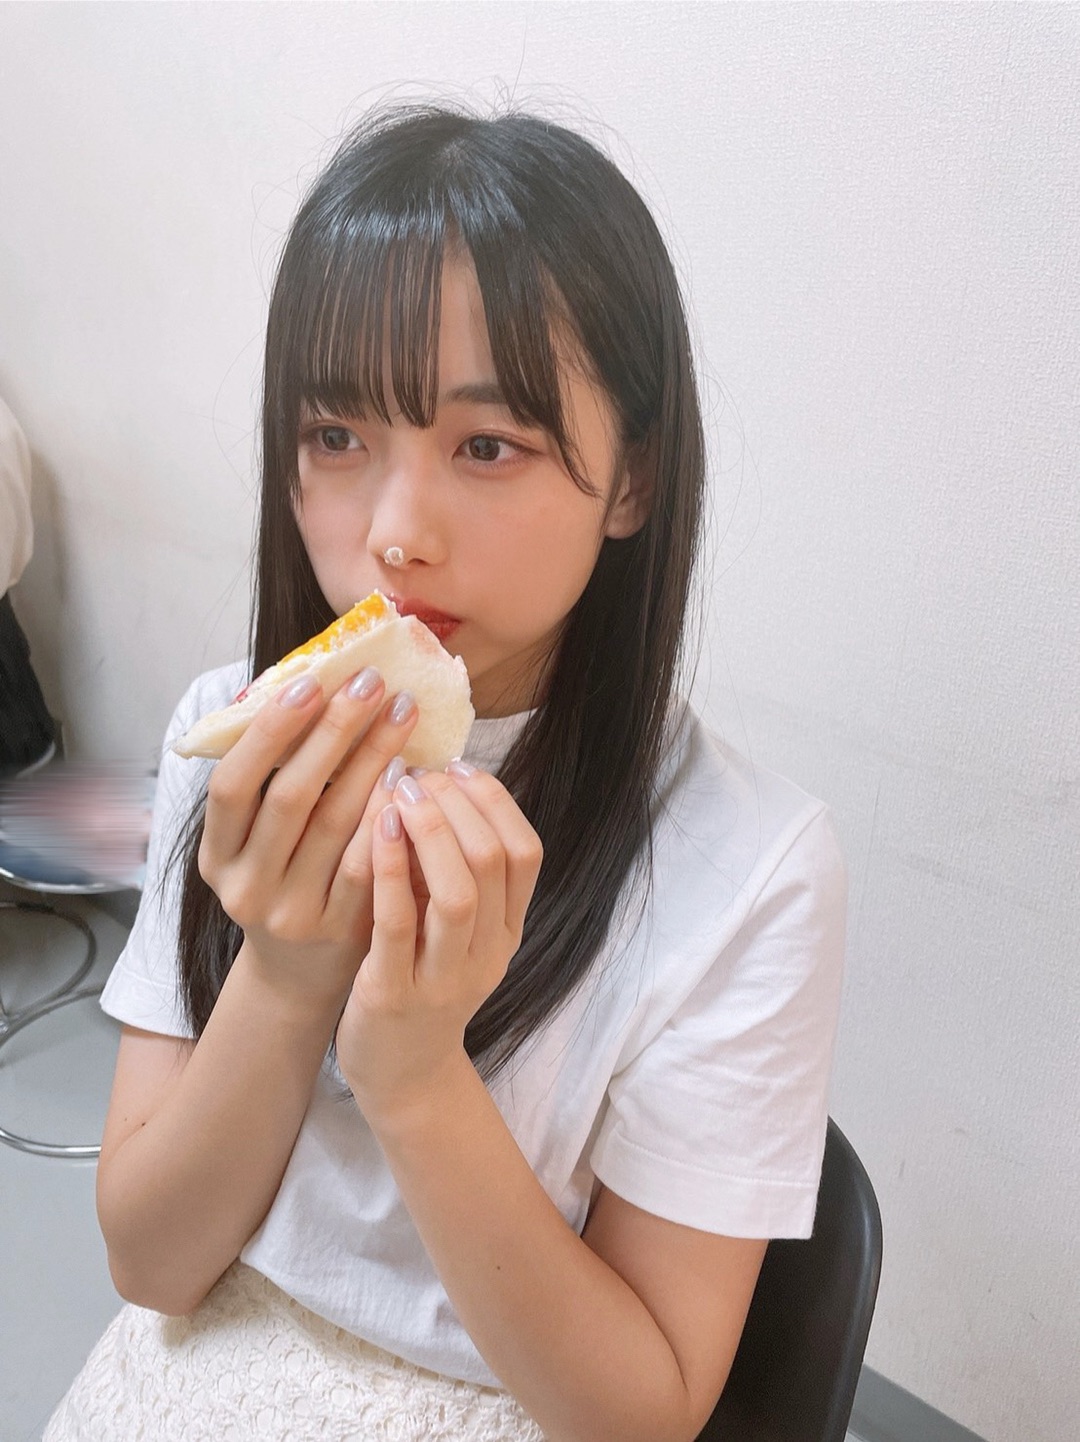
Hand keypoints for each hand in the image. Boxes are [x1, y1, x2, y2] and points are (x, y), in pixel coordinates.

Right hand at [197, 669, 418, 1010]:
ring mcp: (293, 912)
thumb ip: (272, 785)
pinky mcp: (339, 930)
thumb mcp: (258, 843)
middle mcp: (247, 886)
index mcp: (216, 856)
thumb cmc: (285, 881)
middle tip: (370, 682)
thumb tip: (308, 689)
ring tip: (401, 714)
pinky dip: (390, 815)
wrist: (299, 976)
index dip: (268, 733)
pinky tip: (413, 776)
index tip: (309, 682)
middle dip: (333, 732)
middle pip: (291, 797)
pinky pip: (370, 863)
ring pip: (336, 825)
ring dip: (371, 761)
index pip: (232, 786)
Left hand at [335, 762, 542, 1120]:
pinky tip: (374, 829)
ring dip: (430, 831)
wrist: (402, 1076)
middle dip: (458, 805)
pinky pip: (398, 925)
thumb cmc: (422, 982)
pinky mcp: (394, 994)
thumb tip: (440, 784)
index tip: (457, 767)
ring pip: (457, 894)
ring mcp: (443, 978)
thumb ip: (457, 872)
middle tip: (420, 775)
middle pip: (494, 863)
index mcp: (507, 931)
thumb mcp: (457, 931)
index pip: (526, 853)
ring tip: (402, 792)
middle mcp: (486, 954)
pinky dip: (390, 870)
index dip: (495, 801)